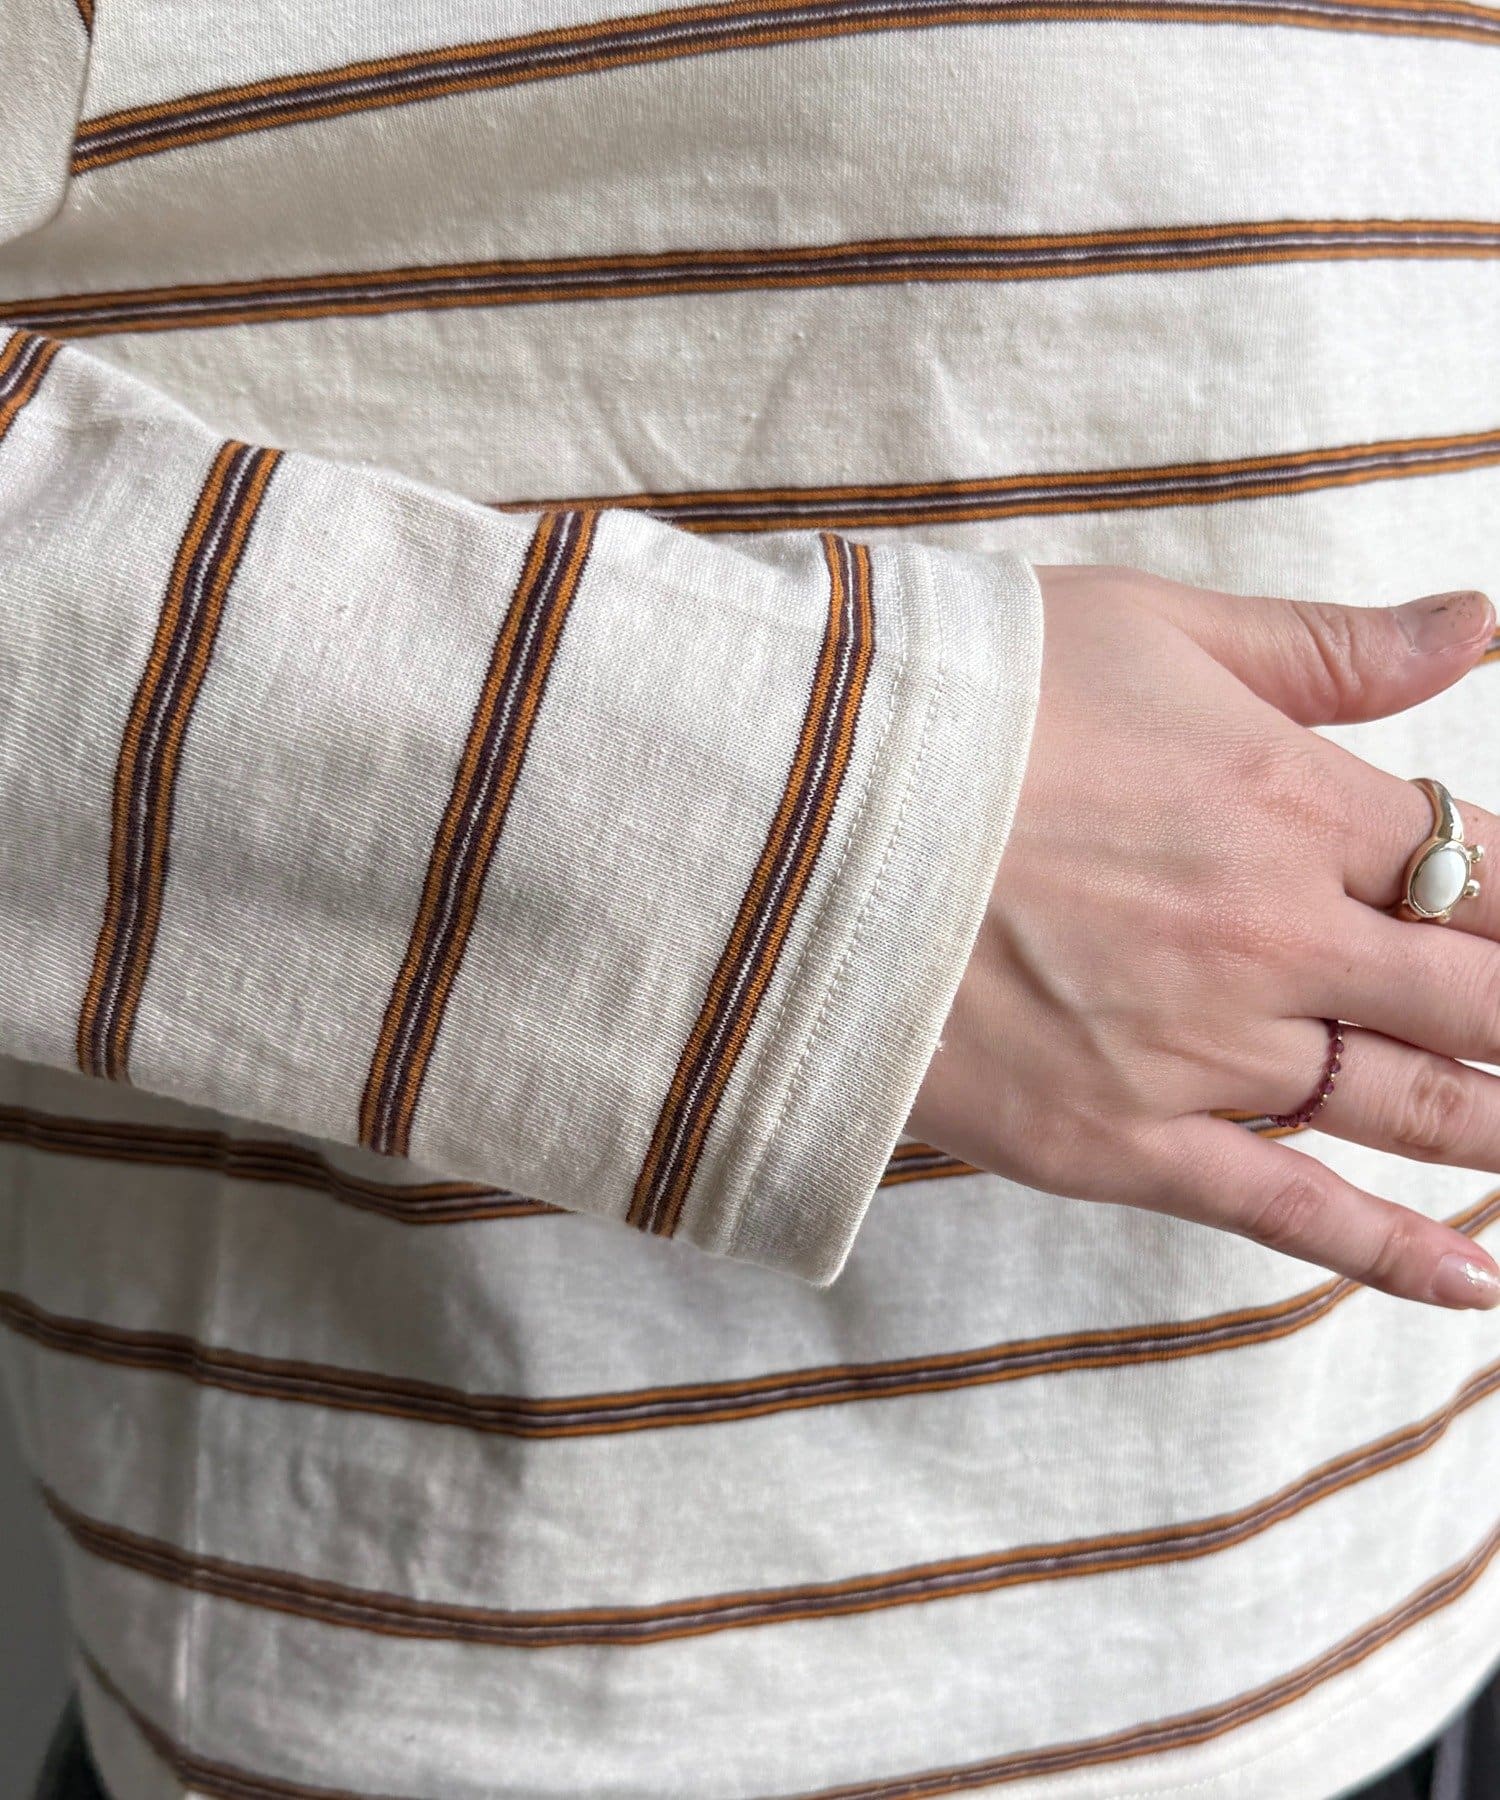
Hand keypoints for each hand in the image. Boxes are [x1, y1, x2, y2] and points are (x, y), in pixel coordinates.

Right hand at [910, 565, 1499, 1309]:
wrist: (780, 820)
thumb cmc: (955, 701)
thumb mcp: (1143, 626)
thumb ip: (1322, 647)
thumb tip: (1479, 622)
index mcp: (1288, 800)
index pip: (1480, 866)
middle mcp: (1272, 938)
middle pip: (1477, 1002)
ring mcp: (1198, 1054)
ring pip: (1411, 1109)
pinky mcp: (1115, 1143)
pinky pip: (1284, 1211)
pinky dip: (1390, 1253)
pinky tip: (1472, 1282)